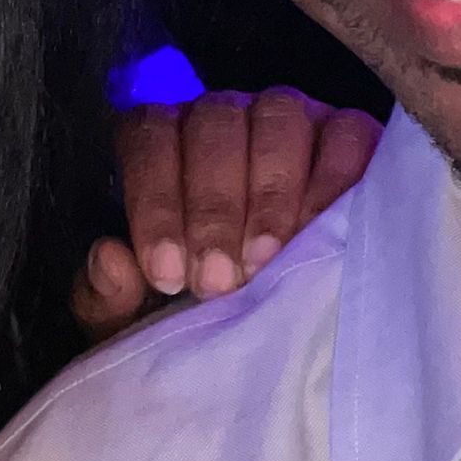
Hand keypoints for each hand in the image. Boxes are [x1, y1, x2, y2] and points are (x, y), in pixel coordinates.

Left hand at [72, 89, 382, 343]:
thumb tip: (108, 257)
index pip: (149, 138)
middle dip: (212, 206)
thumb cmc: (202, 315)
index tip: (167, 274)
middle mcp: (226, 118)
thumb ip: (109, 297)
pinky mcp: (352, 136)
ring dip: (270, 192)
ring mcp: (292, 120)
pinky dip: (336, 177)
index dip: (155, 200)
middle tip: (218, 281)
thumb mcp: (144, 321)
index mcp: (166, 143)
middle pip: (212, 123)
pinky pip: (347, 134)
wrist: (287, 343)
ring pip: (277, 117)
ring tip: (267, 261)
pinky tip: (323, 230)